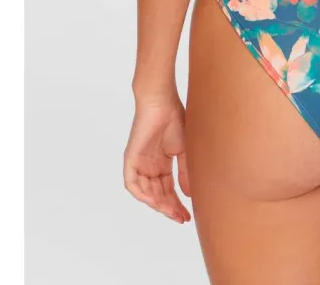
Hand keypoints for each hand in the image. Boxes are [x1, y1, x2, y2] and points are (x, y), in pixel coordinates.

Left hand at [123, 92, 191, 222]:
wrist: (162, 102)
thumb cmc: (175, 119)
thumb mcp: (183, 151)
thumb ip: (184, 173)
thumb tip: (189, 195)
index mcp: (161, 163)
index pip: (168, 189)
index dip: (176, 203)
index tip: (187, 215)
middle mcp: (149, 166)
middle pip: (158, 194)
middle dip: (169, 208)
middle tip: (181, 218)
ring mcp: (139, 163)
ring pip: (146, 192)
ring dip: (158, 204)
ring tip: (172, 212)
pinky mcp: (130, 159)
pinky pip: (133, 184)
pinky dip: (142, 194)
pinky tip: (155, 201)